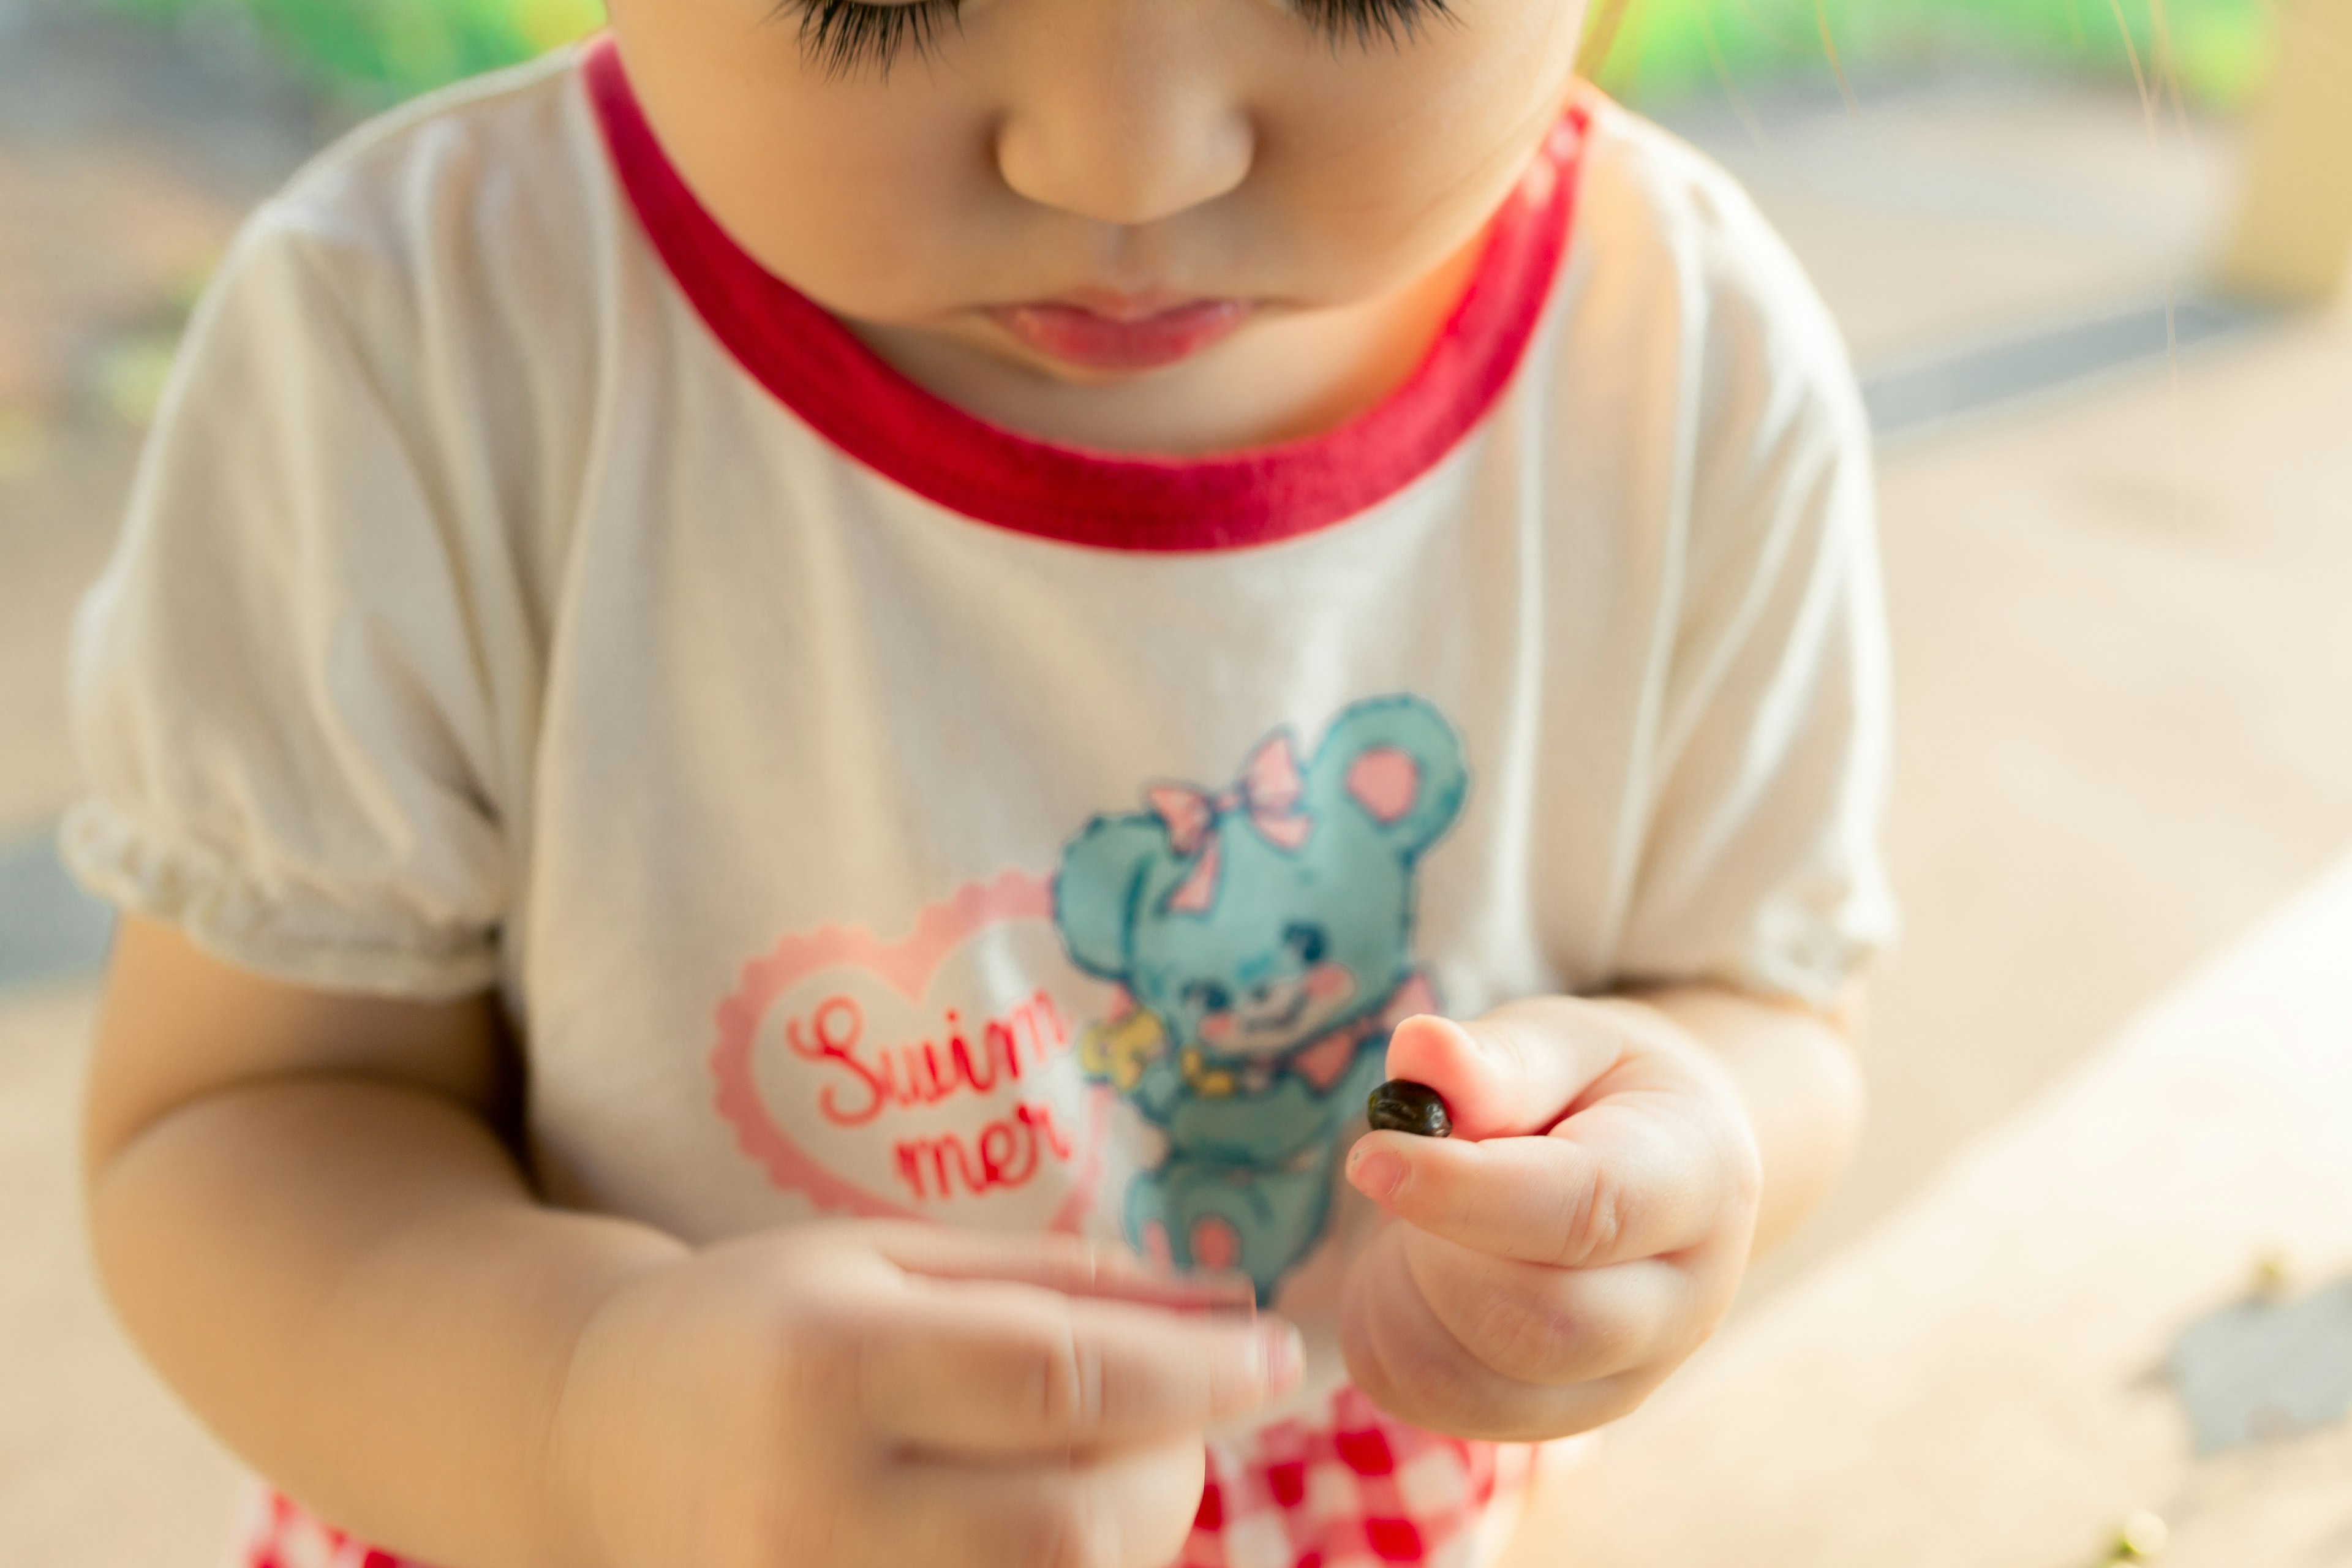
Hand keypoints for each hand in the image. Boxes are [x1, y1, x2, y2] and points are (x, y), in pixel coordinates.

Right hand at [544, 1223, 1299, 1567]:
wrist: (593, 1434)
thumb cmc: (765, 1319)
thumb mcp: (892, 1257)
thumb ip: (1059, 1280)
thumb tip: (1226, 1307)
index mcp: (830, 1365)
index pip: (1065, 1380)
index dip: (1199, 1372)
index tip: (1282, 1353)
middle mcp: (815, 1508)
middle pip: (1074, 1526)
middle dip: (1177, 1466)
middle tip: (1197, 1410)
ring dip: (1130, 1536)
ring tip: (1124, 1467)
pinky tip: (1056, 1523)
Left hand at [1339, 995, 1762, 1440]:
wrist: (1650, 1166)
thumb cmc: (1597, 1090)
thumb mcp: (1563, 1043)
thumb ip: (1497, 1057)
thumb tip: (1421, 1050)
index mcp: (1700, 1181)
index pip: (1586, 1209)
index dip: (1465, 1192)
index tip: (1370, 1157)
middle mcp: (1684, 1304)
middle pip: (1539, 1324)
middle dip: (1433, 1251)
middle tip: (1398, 1174)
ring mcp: (1625, 1380)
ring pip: (1476, 1380)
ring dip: (1398, 1294)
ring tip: (1407, 1219)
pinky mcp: (1557, 1420)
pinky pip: (1435, 1404)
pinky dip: (1385, 1336)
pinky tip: (1405, 1271)